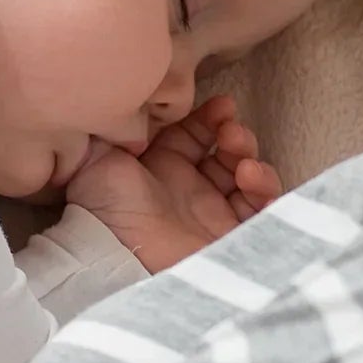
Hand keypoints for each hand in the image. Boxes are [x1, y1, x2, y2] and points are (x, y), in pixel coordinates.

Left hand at [62, 95, 283, 270]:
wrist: (117, 258)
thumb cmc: (103, 208)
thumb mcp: (96, 158)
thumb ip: (114, 129)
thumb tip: (126, 108)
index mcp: (159, 169)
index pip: (194, 134)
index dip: (210, 117)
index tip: (222, 104)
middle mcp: (188, 191)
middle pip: (226, 154)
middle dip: (236, 137)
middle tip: (230, 133)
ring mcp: (211, 215)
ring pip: (248, 180)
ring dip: (252, 162)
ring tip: (242, 161)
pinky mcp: (229, 239)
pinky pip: (262, 212)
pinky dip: (266, 191)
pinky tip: (251, 179)